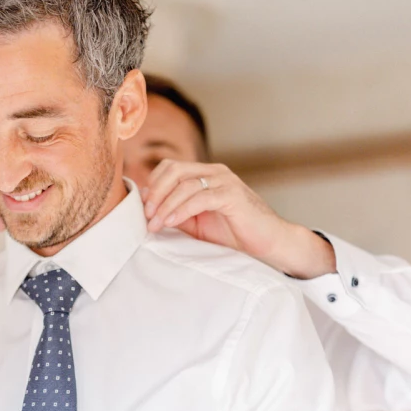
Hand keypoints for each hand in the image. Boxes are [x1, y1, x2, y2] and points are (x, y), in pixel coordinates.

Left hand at [140, 160, 336, 278]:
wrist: (268, 243)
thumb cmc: (233, 233)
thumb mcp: (196, 222)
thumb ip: (175, 212)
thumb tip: (147, 211)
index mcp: (205, 174)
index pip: (169, 167)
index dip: (152, 185)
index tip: (142, 209)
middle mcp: (214, 172)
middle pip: (174, 170)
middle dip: (155, 193)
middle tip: (146, 215)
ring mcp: (225, 181)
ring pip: (184, 184)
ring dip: (165, 205)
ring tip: (155, 224)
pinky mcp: (232, 195)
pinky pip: (200, 198)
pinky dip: (182, 209)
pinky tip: (171, 221)